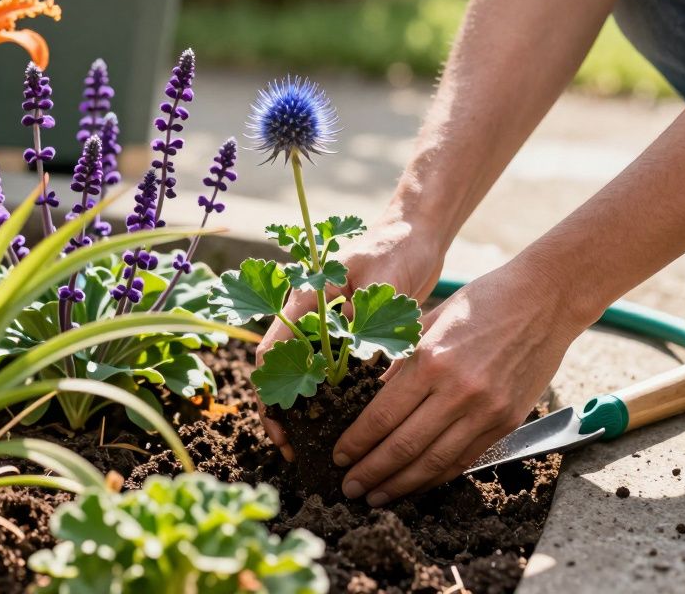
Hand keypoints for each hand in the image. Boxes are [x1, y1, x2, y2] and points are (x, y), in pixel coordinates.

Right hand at [255, 219, 444, 460]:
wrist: (415, 234)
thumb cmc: (395, 249)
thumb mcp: (378, 283)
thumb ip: (361, 318)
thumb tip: (349, 363)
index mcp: (303, 301)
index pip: (270, 352)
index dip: (269, 393)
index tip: (281, 426)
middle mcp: (306, 317)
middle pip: (279, 371)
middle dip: (281, 413)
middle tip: (295, 449)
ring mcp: (323, 327)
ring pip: (301, 375)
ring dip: (304, 410)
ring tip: (313, 446)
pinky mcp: (344, 335)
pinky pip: (327, 373)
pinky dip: (328, 398)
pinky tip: (340, 422)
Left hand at [331, 257, 594, 504]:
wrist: (545, 299)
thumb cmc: (481, 302)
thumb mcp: (429, 320)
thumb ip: (401, 362)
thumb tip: (373, 398)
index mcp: (431, 360)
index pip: (383, 416)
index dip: (357, 443)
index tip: (338, 456)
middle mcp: (458, 391)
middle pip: (404, 446)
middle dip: (371, 472)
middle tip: (348, 488)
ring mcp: (486, 410)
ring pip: (434, 462)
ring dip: (401, 485)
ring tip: (376, 496)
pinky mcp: (507, 421)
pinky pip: (465, 459)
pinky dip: (436, 476)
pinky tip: (415, 484)